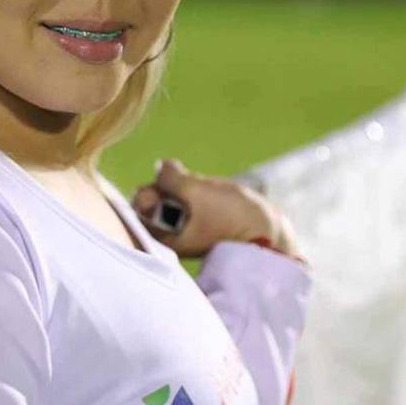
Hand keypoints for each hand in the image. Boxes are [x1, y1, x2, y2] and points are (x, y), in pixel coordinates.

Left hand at [131, 159, 297, 258]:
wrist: (267, 233)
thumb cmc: (230, 217)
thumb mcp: (196, 192)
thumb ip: (169, 178)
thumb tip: (160, 166)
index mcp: (160, 237)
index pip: (138, 204)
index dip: (152, 189)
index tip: (173, 192)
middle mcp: (166, 234)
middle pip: (152, 195)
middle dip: (169, 186)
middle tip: (193, 193)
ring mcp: (182, 225)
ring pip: (170, 192)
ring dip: (184, 185)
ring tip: (206, 194)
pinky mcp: (197, 217)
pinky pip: (185, 194)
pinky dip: (193, 188)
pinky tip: (211, 194)